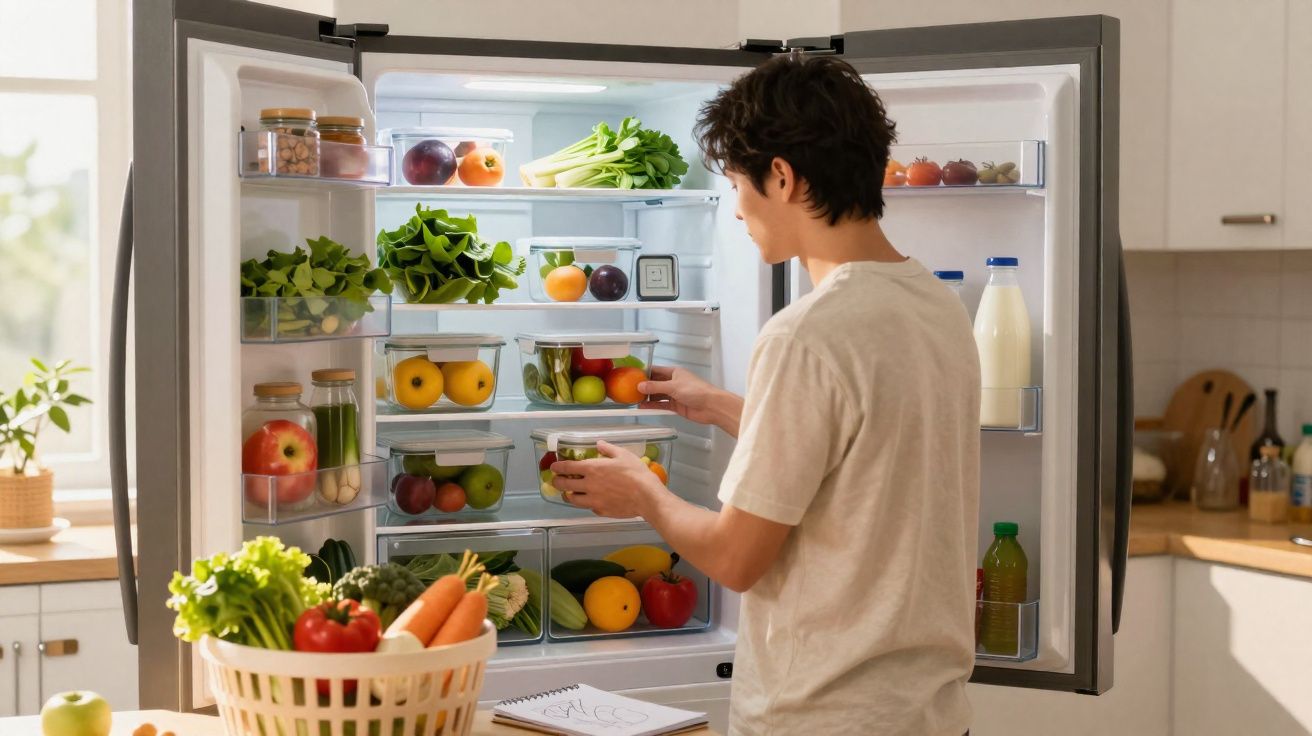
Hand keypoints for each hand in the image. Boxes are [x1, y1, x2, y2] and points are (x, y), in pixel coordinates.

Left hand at [551, 441, 666, 518]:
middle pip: (564, 485)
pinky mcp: (600, 511)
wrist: (646, 496)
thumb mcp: (623, 455)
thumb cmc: (636, 473)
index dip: (557, 467)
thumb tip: (598, 444)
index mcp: (592, 469)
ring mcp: (593, 500)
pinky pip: (588, 507)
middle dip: (557, 482)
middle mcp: (588, 485)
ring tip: (569, 493)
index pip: (567, 467)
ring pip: (572, 499)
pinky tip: (590, 501)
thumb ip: (608, 449)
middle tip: (557, 480)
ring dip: (568, 495)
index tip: (553, 467)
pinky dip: (586, 503)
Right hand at [639, 366, 741, 434]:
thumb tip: (639, 386)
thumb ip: (655, 387)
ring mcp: (675, 394)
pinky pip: (662, 405)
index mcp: (674, 372)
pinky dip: (653, 406)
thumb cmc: (695, 391)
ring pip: (658, 395)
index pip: (656, 371)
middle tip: (629, 390)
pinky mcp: (676, 406)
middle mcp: (673, 382)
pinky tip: (644, 408)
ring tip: (634, 400)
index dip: (644, 372)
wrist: (711, 406)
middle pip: (655, 384)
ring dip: (647, 398)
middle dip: (644, 386)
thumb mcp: (673, 386)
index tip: (631, 375)